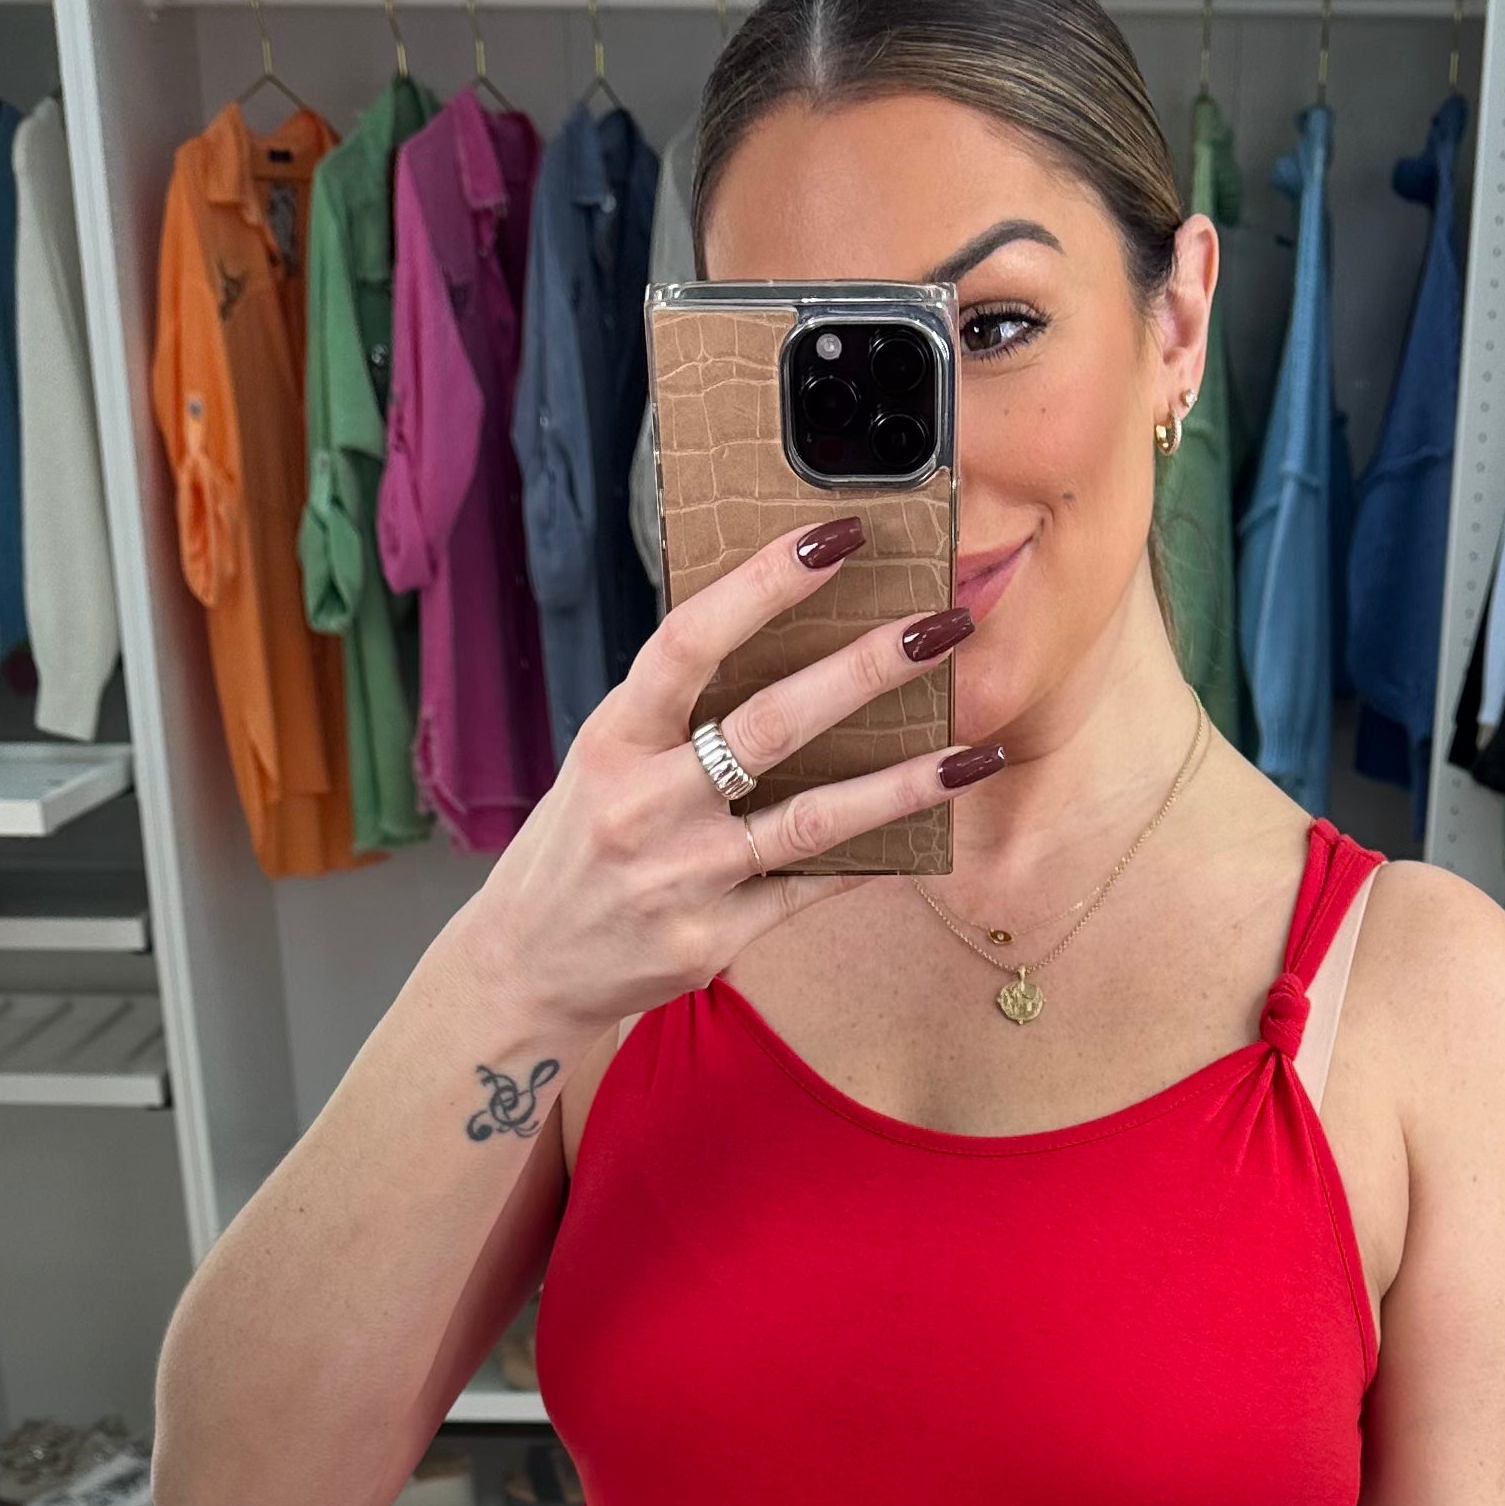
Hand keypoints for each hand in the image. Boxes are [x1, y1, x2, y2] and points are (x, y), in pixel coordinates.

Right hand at [459, 516, 994, 1053]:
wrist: (529, 966)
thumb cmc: (581, 844)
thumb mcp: (604, 760)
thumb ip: (676, 709)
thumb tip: (783, 635)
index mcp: (615, 739)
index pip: (691, 642)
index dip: (764, 586)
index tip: (836, 539)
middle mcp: (645, 805)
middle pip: (771, 724)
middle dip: (864, 670)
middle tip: (941, 627)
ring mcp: (682, 878)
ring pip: (812, 821)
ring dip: (904, 785)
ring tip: (975, 754)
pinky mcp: (713, 939)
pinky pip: (810, 891)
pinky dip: (870, 861)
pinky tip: (926, 838)